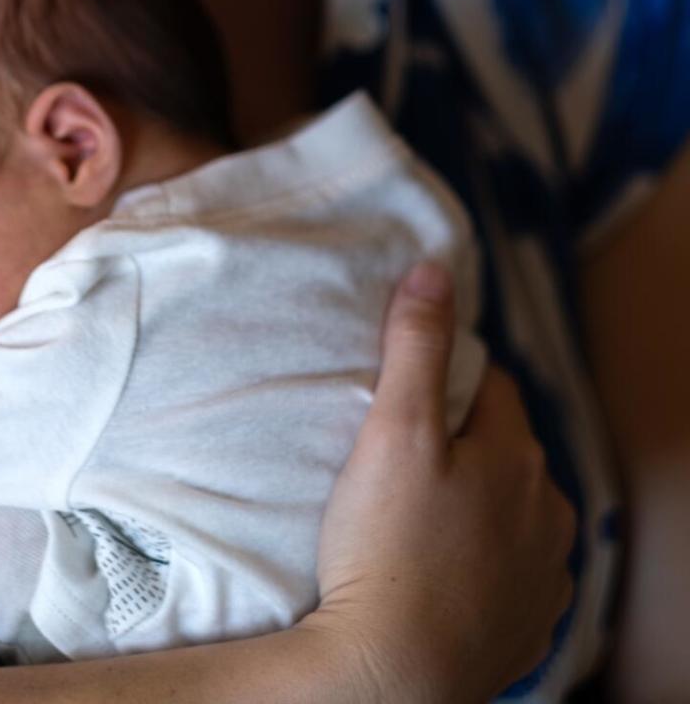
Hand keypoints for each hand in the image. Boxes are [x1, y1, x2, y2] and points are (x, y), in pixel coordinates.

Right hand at [306, 263, 575, 703]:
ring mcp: (543, 576)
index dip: (448, 379)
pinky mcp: (529, 628)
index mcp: (517, 455)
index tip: (406, 394)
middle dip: (465, 443)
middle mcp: (547, 512)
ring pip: (514, 514)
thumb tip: (434, 270)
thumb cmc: (386, 547)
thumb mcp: (393, 429)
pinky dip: (484, 565)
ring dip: (479, 506)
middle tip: (401, 457)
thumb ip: (414, 345)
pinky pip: (513, 575)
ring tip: (417, 518)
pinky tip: (441, 571)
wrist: (391, 675)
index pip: (492, 385)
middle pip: (506, 450)